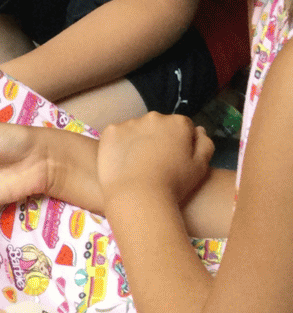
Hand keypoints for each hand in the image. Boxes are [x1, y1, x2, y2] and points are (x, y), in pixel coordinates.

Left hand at [97, 113, 211, 205]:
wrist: (137, 195)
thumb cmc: (174, 184)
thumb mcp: (200, 166)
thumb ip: (204, 144)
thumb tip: (198, 130)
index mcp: (178, 123)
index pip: (182, 126)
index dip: (179, 142)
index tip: (174, 158)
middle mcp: (154, 117)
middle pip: (158, 125)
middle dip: (158, 138)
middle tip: (155, 162)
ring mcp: (129, 123)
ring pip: (136, 129)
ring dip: (138, 140)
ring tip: (136, 164)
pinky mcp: (109, 132)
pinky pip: (116, 135)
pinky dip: (119, 145)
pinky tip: (122, 161)